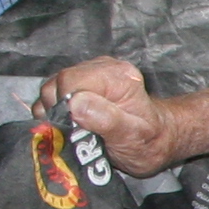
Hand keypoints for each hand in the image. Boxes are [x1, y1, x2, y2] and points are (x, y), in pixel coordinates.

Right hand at [36, 56, 180, 176]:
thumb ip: (106, 119)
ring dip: (56, 114)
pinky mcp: (78, 84)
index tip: (75, 129)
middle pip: (57, 84)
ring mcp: (88, 74)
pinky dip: (55, 113)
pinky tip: (72, 125)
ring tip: (77, 130)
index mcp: (117, 75)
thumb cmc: (148, 140)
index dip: (65, 107)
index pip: (70, 81)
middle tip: (77, 133)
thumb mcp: (131, 136)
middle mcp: (101, 67)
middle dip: (59, 112)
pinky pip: (53, 95)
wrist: (155, 140)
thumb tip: (74, 103)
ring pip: (52, 90)